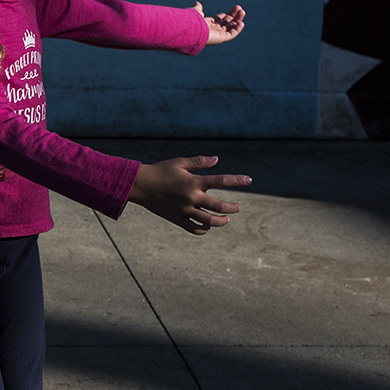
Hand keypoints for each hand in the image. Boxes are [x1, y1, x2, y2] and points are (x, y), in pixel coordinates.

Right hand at [128, 155, 251, 234]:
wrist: (139, 185)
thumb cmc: (160, 171)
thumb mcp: (179, 163)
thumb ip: (199, 162)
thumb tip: (217, 159)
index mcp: (193, 182)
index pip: (222, 181)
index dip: (237, 180)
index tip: (249, 180)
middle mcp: (191, 198)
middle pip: (219, 206)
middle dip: (232, 207)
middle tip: (238, 207)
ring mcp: (184, 210)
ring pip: (208, 221)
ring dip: (221, 222)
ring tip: (227, 219)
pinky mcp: (176, 218)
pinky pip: (193, 228)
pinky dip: (203, 229)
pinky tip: (208, 226)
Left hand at [190, 2, 245, 45]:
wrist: (191, 30)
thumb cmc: (192, 21)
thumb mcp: (196, 12)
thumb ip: (197, 8)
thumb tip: (197, 2)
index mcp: (206, 24)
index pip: (217, 21)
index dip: (222, 17)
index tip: (226, 13)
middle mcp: (212, 30)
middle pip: (225, 23)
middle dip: (233, 16)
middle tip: (239, 9)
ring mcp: (217, 34)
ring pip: (230, 27)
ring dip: (237, 20)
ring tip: (242, 12)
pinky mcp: (221, 38)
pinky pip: (231, 34)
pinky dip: (237, 29)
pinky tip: (241, 23)